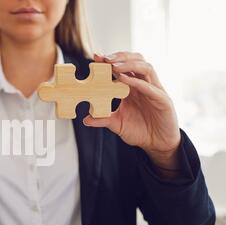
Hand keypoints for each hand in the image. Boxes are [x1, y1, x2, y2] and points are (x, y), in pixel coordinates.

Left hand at [83, 52, 181, 171]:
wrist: (158, 144)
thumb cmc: (140, 131)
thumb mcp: (117, 124)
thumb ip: (103, 119)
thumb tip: (85, 120)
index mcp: (133, 87)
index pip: (124, 66)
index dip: (111, 59)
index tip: (96, 56)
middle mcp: (144, 84)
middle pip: (136, 60)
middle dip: (120, 56)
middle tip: (105, 58)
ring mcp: (155, 90)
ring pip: (146, 67)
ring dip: (129, 64)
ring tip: (113, 66)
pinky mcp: (163, 100)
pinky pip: (150, 87)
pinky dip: (137, 81)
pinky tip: (124, 79)